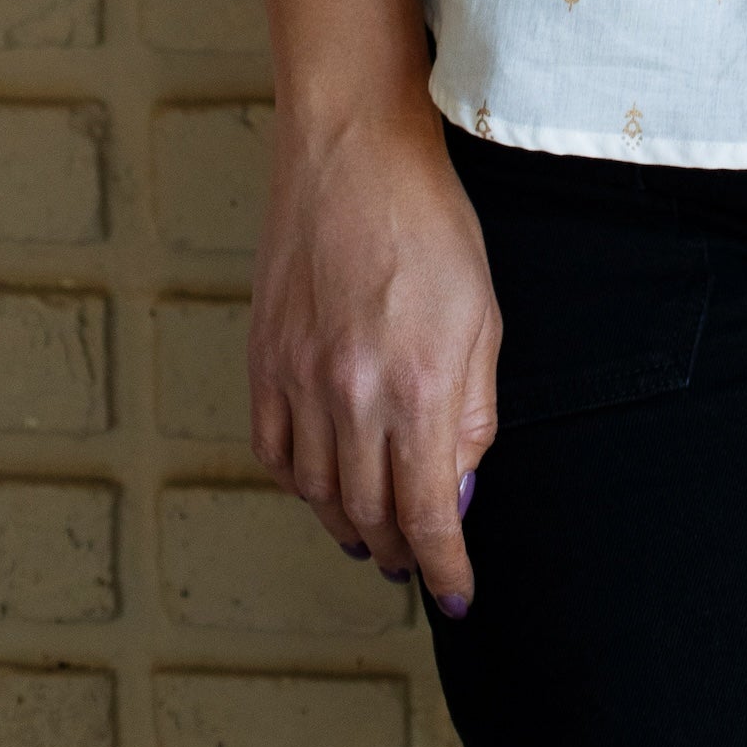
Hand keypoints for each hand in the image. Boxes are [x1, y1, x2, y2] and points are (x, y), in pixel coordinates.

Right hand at [247, 92, 501, 617]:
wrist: (354, 152)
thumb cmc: (431, 221)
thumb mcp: (483, 317)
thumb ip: (473, 414)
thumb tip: (459, 489)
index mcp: (419, 388)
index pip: (430, 515)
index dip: (445, 566)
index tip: (458, 594)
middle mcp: (352, 396)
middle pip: (370, 514)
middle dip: (400, 550)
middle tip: (417, 561)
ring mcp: (298, 380)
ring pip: (318, 493)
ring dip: (349, 525)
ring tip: (373, 534)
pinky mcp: (263, 360)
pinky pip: (274, 452)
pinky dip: (300, 483)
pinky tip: (322, 484)